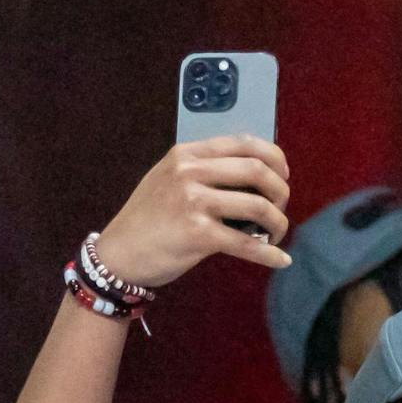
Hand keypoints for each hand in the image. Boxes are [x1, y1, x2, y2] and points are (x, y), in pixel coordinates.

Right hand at [94, 134, 291, 287]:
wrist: (118, 254)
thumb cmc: (149, 219)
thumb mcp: (169, 179)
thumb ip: (205, 171)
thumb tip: (256, 176)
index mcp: (187, 154)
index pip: (244, 143)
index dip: (274, 158)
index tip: (283, 176)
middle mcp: (190, 172)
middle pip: (257, 170)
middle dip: (280, 191)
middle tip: (280, 209)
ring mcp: (193, 202)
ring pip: (258, 205)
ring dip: (278, 222)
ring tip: (276, 233)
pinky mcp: (197, 234)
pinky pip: (247, 244)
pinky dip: (269, 254)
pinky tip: (280, 260)